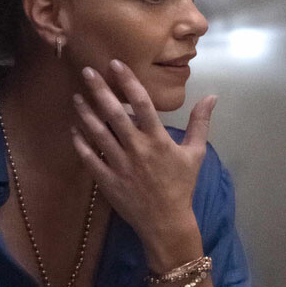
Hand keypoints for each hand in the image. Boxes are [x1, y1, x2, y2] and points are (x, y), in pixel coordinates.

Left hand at [69, 59, 217, 250]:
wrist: (166, 222)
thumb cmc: (181, 186)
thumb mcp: (196, 154)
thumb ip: (200, 123)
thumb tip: (211, 96)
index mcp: (158, 140)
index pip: (142, 104)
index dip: (128, 82)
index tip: (115, 64)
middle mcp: (137, 149)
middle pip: (114, 114)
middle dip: (100, 91)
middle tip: (87, 71)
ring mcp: (120, 165)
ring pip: (98, 134)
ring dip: (85, 113)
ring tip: (76, 96)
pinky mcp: (107, 180)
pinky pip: (90, 158)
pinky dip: (81, 143)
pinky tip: (74, 129)